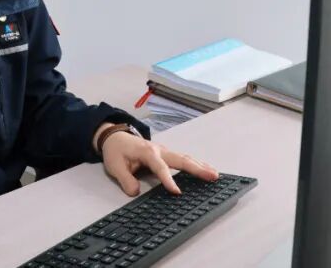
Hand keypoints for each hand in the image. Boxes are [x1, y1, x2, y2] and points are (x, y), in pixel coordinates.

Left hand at [99, 130, 218, 195]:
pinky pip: (183, 159)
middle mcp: (159, 150)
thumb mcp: (115, 166)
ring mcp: (164, 151)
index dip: (168, 180)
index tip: (177, 192)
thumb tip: (135, 192)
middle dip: (197, 168)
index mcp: (147, 152)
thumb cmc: (116, 151)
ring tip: (215, 175)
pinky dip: (195, 164)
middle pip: (181, 159)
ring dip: (200, 166)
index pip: (160, 168)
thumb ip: (125, 180)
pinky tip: (205, 170)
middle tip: (212, 177)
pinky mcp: (166, 154)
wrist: (115, 137)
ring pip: (185, 158)